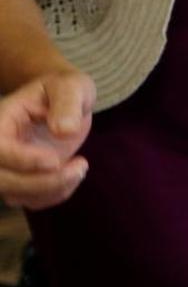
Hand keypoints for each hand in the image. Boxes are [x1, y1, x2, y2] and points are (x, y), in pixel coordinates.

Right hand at [0, 72, 93, 208]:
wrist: (64, 101)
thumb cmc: (65, 90)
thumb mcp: (70, 86)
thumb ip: (67, 103)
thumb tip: (63, 131)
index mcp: (1, 121)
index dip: (22, 160)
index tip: (55, 161)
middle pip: (2, 179)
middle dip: (42, 182)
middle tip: (81, 166)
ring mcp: (7, 167)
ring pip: (15, 195)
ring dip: (53, 189)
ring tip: (81, 166)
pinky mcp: (21, 181)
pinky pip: (32, 200)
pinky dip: (56, 195)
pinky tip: (75, 173)